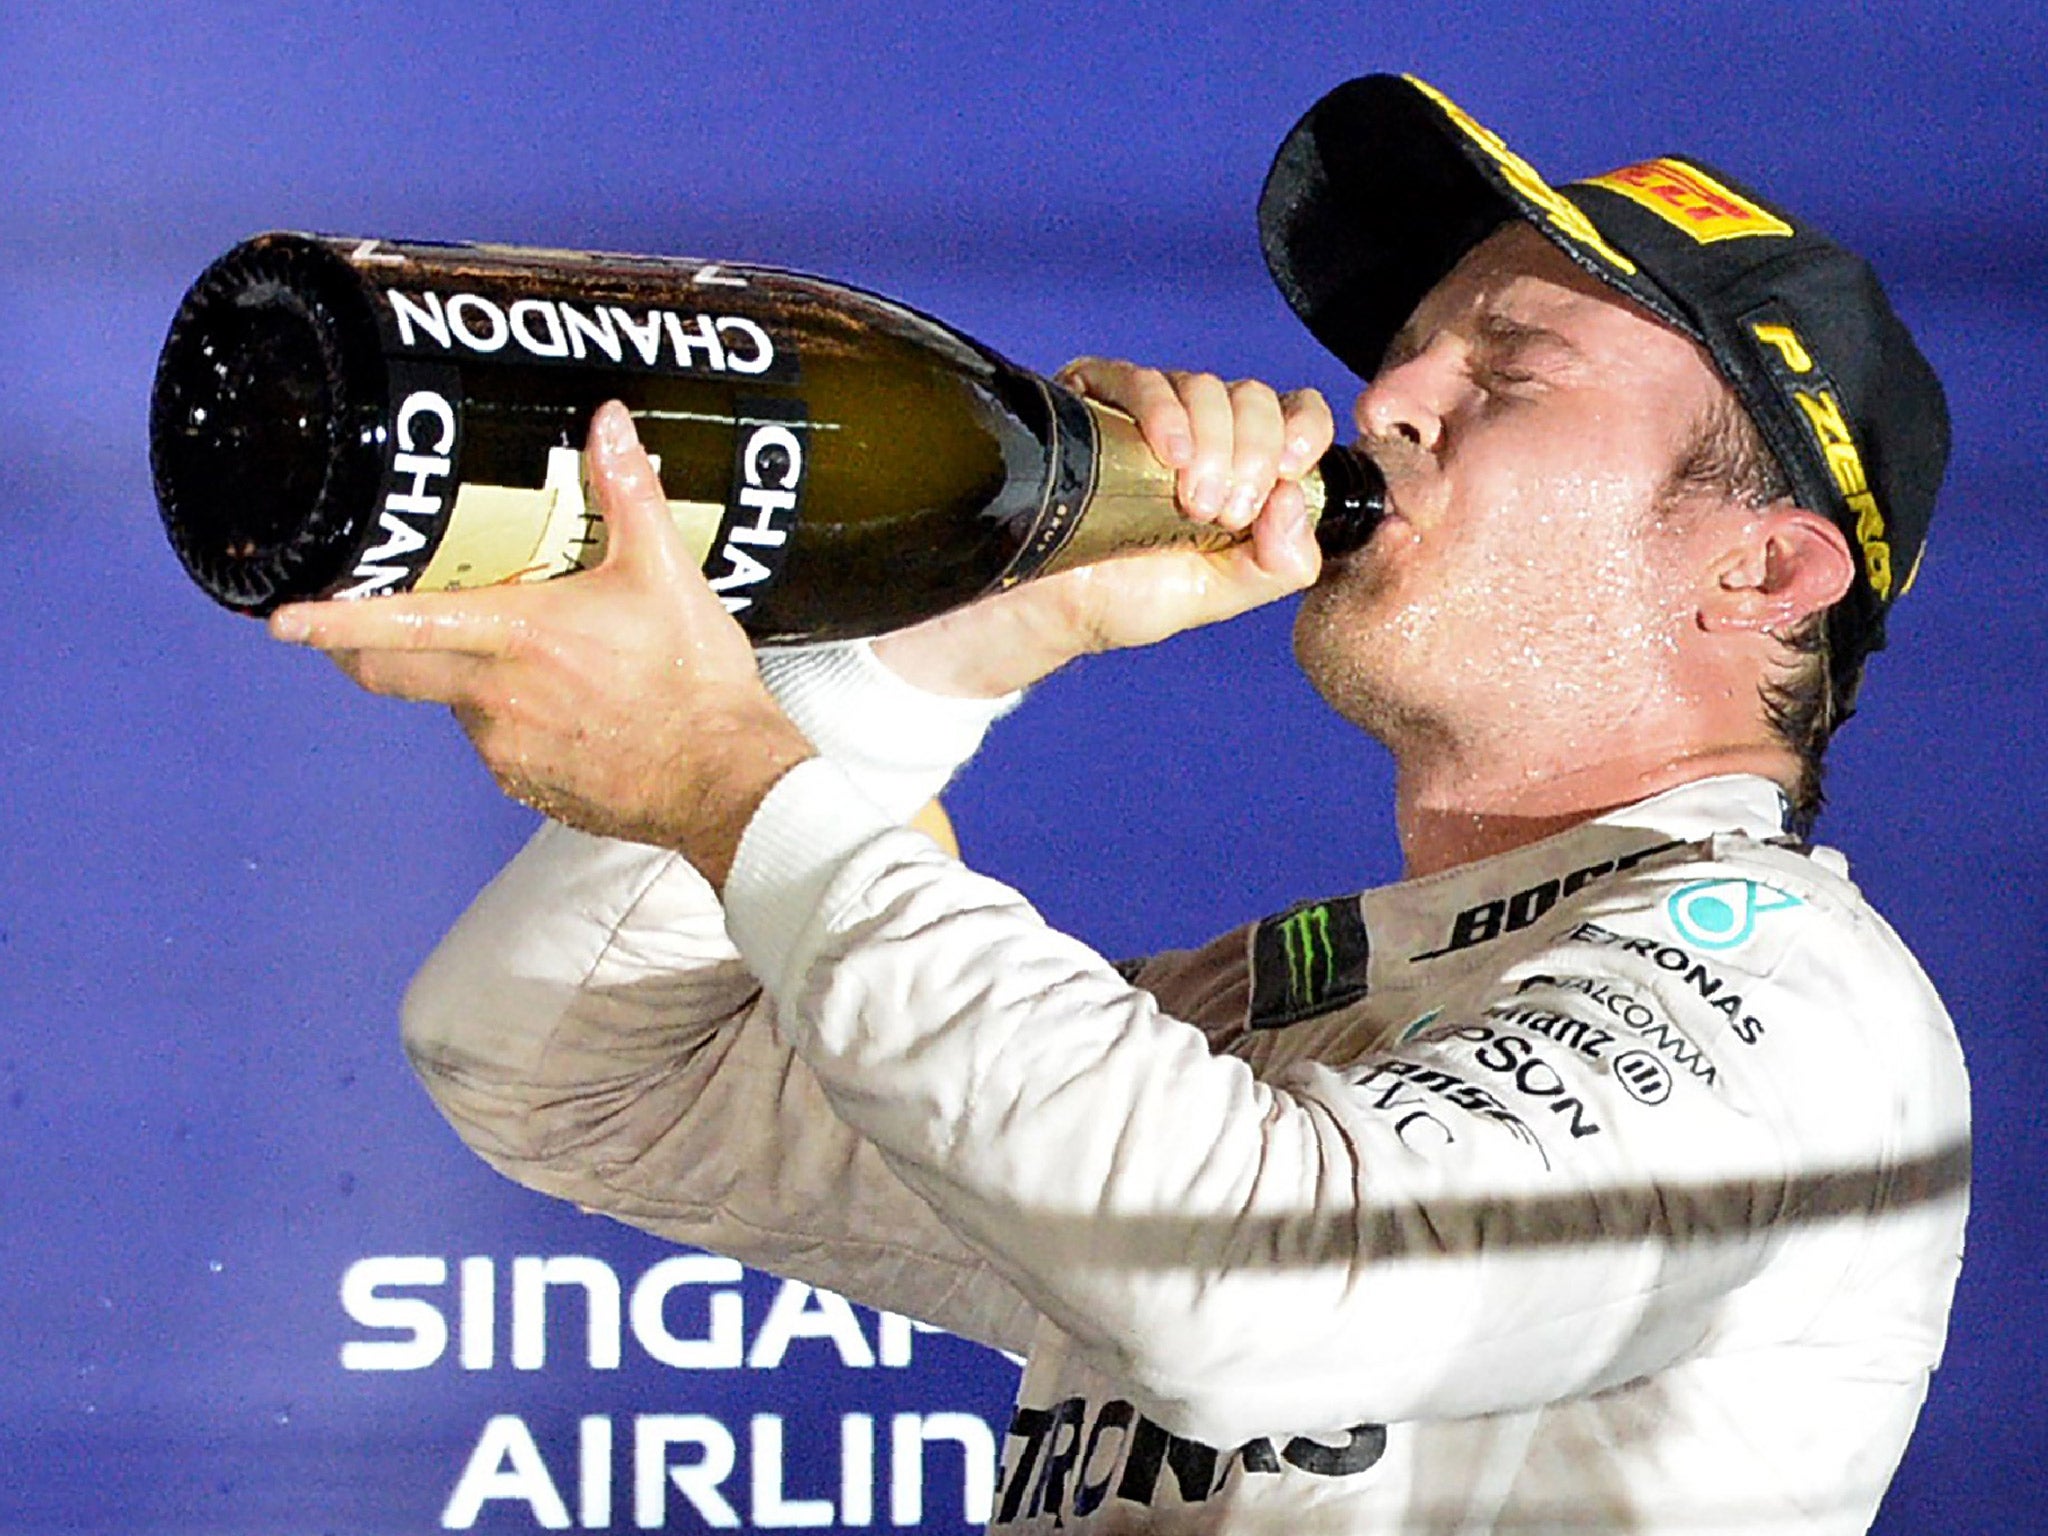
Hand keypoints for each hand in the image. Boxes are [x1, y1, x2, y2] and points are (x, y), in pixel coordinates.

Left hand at [268, 401, 813, 886]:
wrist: (727, 782)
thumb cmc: (697, 684)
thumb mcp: (666, 572)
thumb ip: (627, 491)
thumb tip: (607, 421)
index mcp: (515, 637)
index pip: (395, 627)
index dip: (330, 620)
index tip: (279, 618)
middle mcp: (494, 699)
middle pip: (390, 672)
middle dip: (356, 647)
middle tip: (345, 622)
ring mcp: (507, 751)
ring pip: (450, 703)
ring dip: (456, 676)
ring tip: (516, 651)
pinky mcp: (530, 786)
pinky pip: (496, 744)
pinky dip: (507, 719)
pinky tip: (562, 704)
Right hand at [873, 359, 1332, 698]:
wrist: (1050, 607)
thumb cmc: (1129, 597)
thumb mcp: (1222, 594)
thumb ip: (1280, 567)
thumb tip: (1297, 500)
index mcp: (1243, 466)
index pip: (1295, 413)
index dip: (1303, 430)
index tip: (1291, 471)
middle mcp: (1203, 430)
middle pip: (1254, 398)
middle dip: (1253, 456)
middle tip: (1221, 512)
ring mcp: (1152, 411)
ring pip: (1207, 387)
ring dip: (1212, 445)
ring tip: (1190, 503)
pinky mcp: (1099, 397)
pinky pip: (1143, 379)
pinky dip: (1165, 413)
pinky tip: (1165, 455)